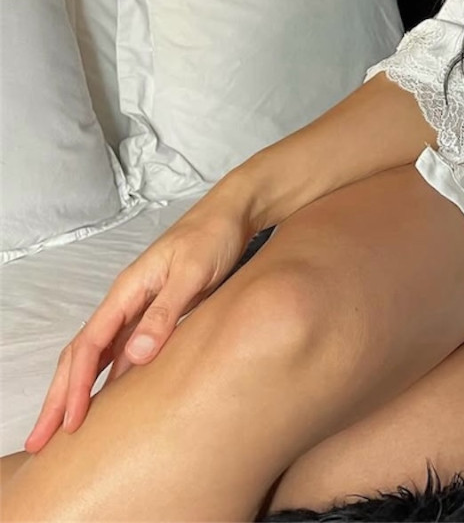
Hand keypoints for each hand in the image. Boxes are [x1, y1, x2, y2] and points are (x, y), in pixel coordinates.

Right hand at [23, 197, 257, 453]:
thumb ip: (167, 311)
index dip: (77, 385)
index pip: (91, 344)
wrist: (234, 213)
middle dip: (60, 395)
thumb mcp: (194, 271)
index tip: (70, 422)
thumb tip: (136, 355)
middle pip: (82, 353)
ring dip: (79, 390)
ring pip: (99, 355)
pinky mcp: (158, 313)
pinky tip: (109, 401)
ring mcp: (140, 308)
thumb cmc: (214, 236)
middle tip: (41, 439)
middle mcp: (127, 301)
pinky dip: (109, 378)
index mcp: (128, 290)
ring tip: (64, 430)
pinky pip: (123, 351)